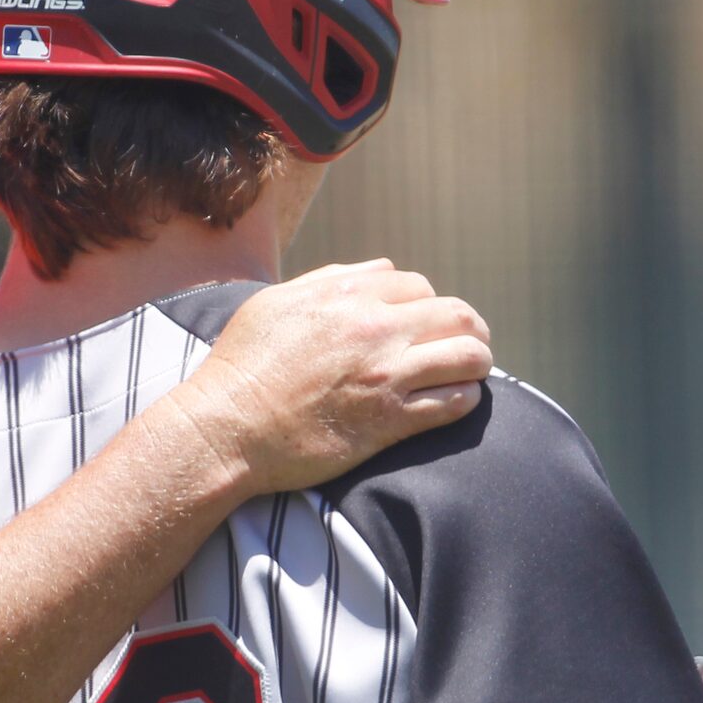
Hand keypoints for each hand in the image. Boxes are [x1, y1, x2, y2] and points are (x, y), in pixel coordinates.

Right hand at [170, 261, 491, 496]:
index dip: (423, 305)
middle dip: (467, 328)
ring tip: (470, 372)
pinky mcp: (390, 421)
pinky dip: (464, 399)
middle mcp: (374, 328)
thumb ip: (328, 281)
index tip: (420, 325)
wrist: (226, 429)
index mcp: (346, 295)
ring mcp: (386, 374)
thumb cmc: (241, 368)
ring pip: (469, 355)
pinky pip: (455, 402)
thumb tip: (375, 273)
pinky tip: (453, 402)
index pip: (416, 285)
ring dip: (476, 362)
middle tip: (465, 344)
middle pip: (456, 314)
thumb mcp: (274, 304)